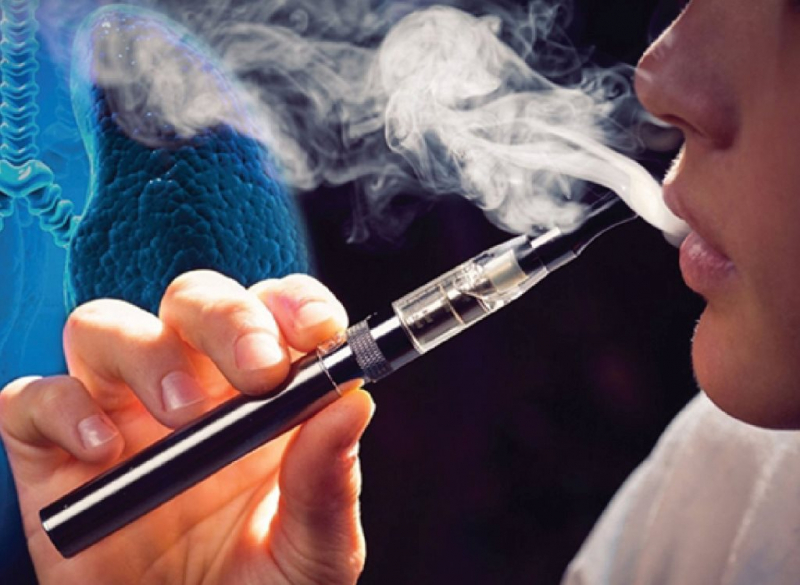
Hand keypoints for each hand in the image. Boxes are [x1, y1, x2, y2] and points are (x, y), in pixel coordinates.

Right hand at [0, 271, 373, 584]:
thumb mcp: (310, 549)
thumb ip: (329, 482)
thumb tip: (355, 403)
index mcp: (260, 393)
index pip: (274, 310)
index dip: (295, 305)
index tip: (320, 331)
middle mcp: (190, 386)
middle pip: (194, 300)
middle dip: (228, 319)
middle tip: (260, 372)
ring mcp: (118, 412)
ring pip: (107, 326)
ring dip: (148, 352)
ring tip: (183, 414)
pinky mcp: (54, 452)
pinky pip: (35, 398)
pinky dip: (62, 409)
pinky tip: (103, 452)